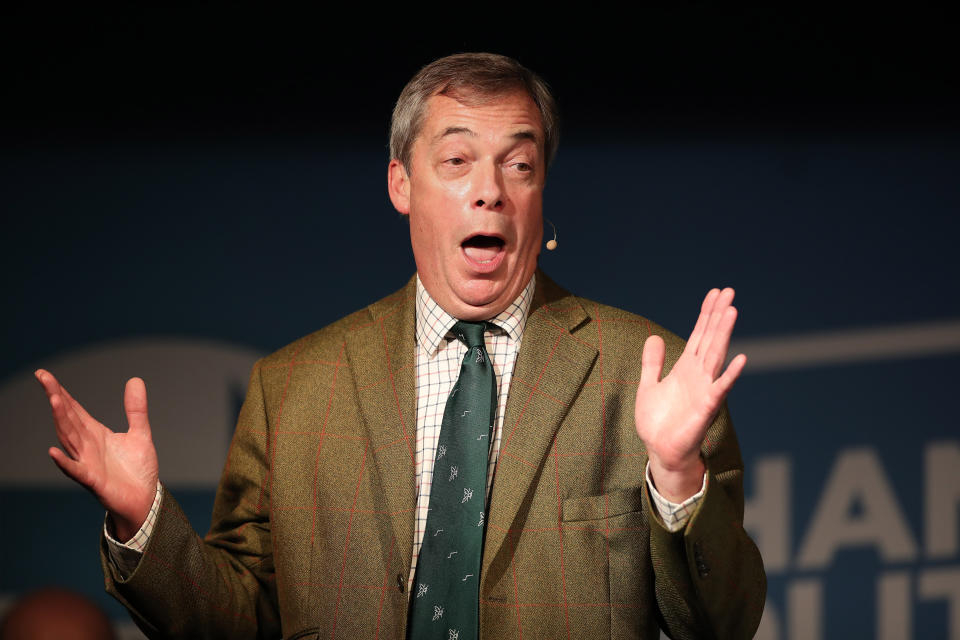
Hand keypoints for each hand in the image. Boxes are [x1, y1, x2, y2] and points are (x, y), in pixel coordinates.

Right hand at [36, 369, 158, 540]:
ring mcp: (88, 463)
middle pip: (68, 419)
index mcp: (95, 434)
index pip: (74, 409)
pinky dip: (65, 462)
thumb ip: (136, 409)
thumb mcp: (141, 433)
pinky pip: (76, 471)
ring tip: (55, 400)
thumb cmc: (137, 470)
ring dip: (62, 421)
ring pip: (70, 439)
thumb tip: (135, 379)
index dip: (61, 392)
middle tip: (44, 378)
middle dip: (57, 399)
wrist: (144, 500)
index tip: (45, 375)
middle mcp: (87, 446)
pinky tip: (54, 452)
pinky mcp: (94, 481)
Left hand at [634, 288, 745, 501]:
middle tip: (729, 291)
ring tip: (731, 311)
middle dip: (718, 315)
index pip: (698, 335)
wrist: (661, 451)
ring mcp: (704, 390)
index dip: (706, 314)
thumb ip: (652, 363)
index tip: (715, 293)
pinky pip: (720, 389)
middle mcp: (698, 375)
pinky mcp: (706, 408)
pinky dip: (730, 375)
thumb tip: (653, 337)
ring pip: (716, 356)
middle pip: (710, 338)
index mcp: (685, 368)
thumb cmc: (658, 423)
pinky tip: (740, 359)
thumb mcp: (648, 386)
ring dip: (723, 334)